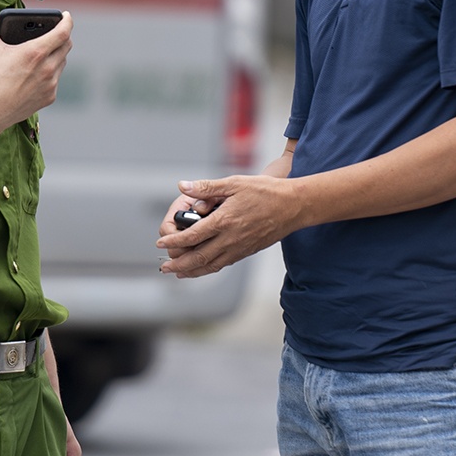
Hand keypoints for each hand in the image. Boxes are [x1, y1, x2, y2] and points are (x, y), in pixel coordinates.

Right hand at [0, 9, 71, 132]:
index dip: (67, 21)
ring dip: (58, 54)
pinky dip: (51, 73)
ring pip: (62, 62)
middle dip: (63, 36)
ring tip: (47, 52)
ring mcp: (51, 84)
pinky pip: (56, 80)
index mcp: (36, 52)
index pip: (63, 32)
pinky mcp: (50, 96)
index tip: (66, 16)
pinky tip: (40, 73)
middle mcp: (48, 67)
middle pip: (67, 45)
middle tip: (56, 32)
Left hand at [157, 174, 306, 277]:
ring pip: (210, 265)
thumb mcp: (235, 183)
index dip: (174, 241)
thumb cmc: (266, 192)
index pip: (192, 236)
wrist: (294, 206)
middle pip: (198, 257)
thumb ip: (207, 187)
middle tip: (164, 267)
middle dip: (178, 263)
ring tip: (178, 273)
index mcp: (224, 221)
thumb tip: (183, 186)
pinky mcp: (247, 251)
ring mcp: (239, 248)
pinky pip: (223, 264)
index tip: (161, 243)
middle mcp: (230, 239)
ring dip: (191, 271)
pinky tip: (203, 268)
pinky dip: (208, 269)